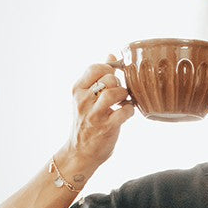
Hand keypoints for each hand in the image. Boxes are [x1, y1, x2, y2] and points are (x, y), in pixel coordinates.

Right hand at [63, 54, 134, 169]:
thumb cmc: (87, 122)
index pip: (95, 67)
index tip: (113, 79)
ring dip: (124, 96)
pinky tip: (126, 112)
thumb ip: (97, 76)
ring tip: (123, 101)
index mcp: (77, 90)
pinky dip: (130, 110)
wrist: (81, 152)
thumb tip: (111, 55)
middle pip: (108, 79)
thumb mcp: (86, 98)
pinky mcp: (106, 127)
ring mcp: (94, 114)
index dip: (109, 70)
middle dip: (119, 84)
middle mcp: (83, 100)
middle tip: (120, 93)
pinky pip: (124, 112)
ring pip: (114, 92)